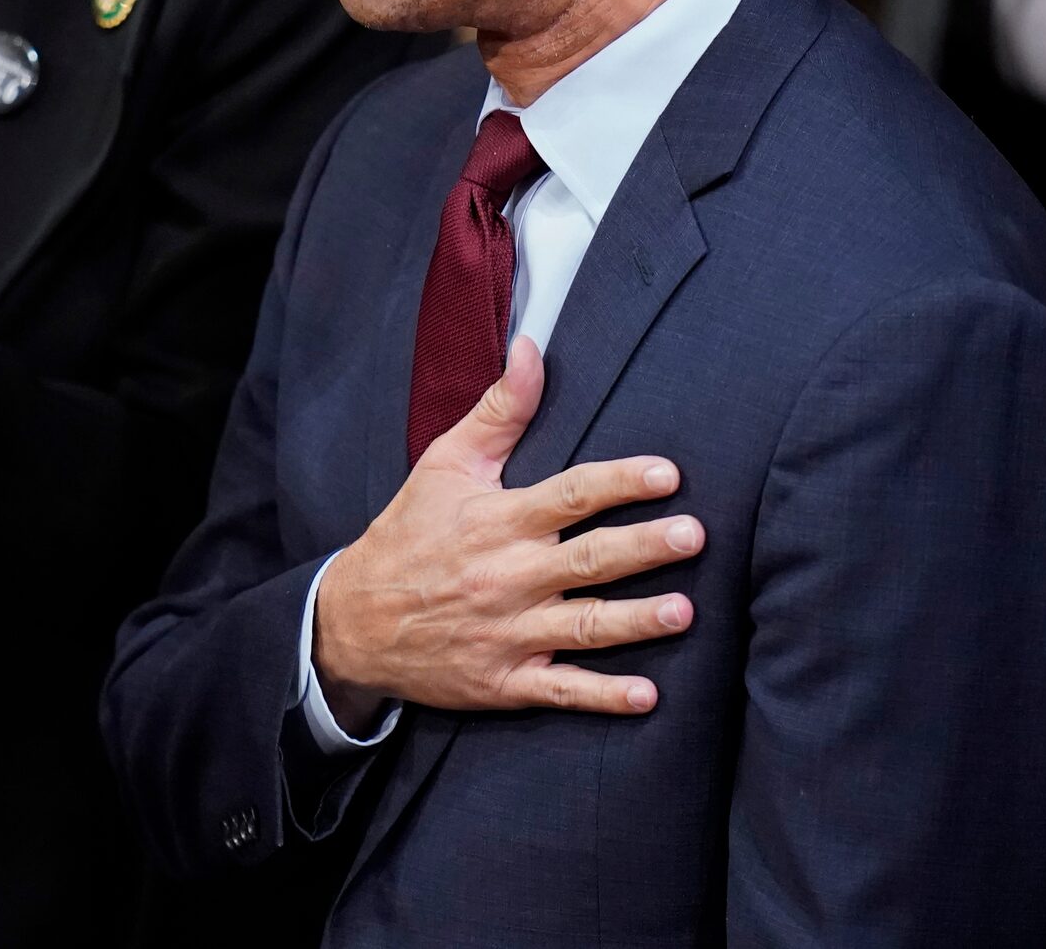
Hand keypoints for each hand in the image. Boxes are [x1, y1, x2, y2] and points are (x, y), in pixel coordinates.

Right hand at [312, 336, 699, 722]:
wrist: (352, 621)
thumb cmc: (408, 533)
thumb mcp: (446, 463)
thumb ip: (499, 409)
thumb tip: (531, 349)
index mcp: (498, 520)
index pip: (569, 496)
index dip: (620, 482)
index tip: (666, 474)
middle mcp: (508, 576)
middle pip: (587, 560)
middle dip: (644, 548)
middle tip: (694, 535)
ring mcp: (508, 633)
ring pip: (584, 627)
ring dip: (636, 621)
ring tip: (684, 611)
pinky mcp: (504, 681)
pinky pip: (561, 691)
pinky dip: (604, 697)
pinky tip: (647, 696)